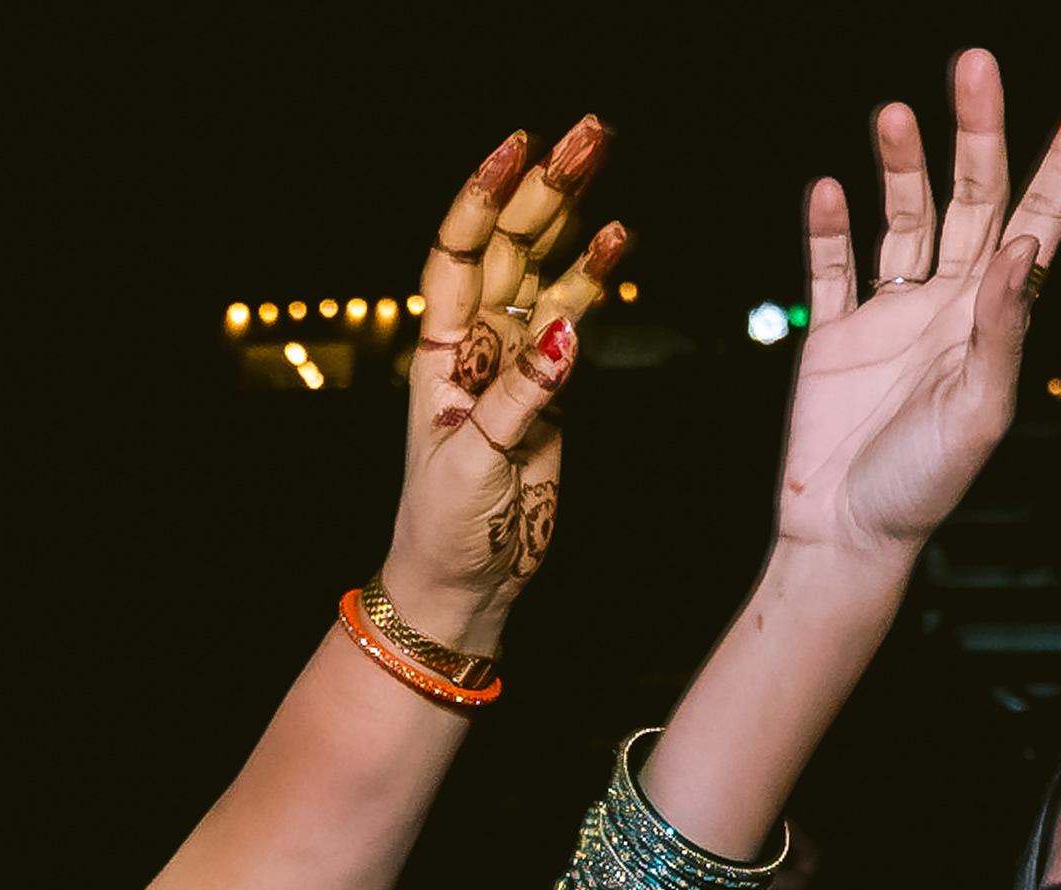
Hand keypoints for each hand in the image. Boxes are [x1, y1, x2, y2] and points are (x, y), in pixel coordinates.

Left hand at [381, 117, 629, 660]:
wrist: (464, 583)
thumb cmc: (447, 527)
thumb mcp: (476, 463)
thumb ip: (521, 397)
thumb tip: (563, 331)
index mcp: (440, 352)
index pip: (458, 254)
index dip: (483, 198)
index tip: (518, 151)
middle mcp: (475, 344)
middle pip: (510, 245)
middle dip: (546, 187)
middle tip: (590, 136)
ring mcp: (513, 362)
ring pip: (544, 270)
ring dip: (574, 218)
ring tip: (605, 164)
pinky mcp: (549, 392)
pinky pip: (572, 319)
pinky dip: (594, 280)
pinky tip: (620, 241)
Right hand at [776, 53, 1060, 560]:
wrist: (844, 537)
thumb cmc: (922, 489)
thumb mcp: (979, 413)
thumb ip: (1002, 330)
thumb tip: (1024, 248)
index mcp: (995, 321)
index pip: (1040, 224)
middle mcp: (949, 306)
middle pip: (970, 198)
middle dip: (975, 132)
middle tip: (974, 65)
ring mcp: (890, 317)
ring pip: (903, 218)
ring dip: (901, 165)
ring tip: (895, 114)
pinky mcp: (834, 337)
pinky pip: (832, 268)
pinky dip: (829, 226)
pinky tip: (829, 188)